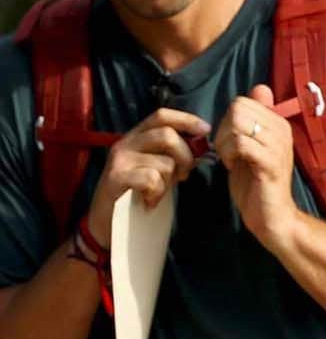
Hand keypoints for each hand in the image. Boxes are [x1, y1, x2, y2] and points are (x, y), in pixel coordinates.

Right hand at [88, 108, 210, 245]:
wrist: (106, 222)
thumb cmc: (137, 193)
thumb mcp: (156, 167)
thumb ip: (173, 153)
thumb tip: (201, 146)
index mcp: (136, 136)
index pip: (162, 116)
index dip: (186, 120)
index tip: (206, 130)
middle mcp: (126, 143)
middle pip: (167, 135)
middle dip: (185, 156)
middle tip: (184, 175)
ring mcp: (120, 160)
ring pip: (164, 162)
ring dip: (169, 182)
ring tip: (158, 192)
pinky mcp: (116, 178)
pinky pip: (152, 180)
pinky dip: (157, 193)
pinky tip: (149, 201)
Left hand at [214, 85, 297, 248]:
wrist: (272, 217)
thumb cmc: (257, 184)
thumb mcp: (249, 146)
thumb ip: (250, 120)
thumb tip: (260, 88)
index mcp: (278, 123)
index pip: (243, 101)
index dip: (227, 121)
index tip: (229, 142)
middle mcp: (282, 129)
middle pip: (239, 108)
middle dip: (223, 129)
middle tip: (226, 152)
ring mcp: (278, 146)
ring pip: (238, 124)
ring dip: (224, 143)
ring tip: (229, 159)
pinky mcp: (270, 163)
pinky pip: (242, 144)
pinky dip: (229, 154)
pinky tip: (231, 166)